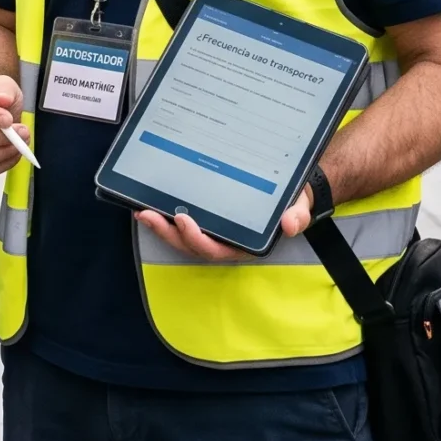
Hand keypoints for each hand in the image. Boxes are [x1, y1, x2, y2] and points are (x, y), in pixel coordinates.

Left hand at [135, 188, 312, 262]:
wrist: (290, 191)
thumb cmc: (291, 203)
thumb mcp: (298, 207)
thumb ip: (297, 216)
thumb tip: (289, 224)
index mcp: (242, 245)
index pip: (215, 249)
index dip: (196, 239)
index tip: (183, 219)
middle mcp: (223, 241)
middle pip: (190, 244)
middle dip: (168, 233)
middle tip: (149, 215)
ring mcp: (212, 231)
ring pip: (181, 236)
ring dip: (161, 227)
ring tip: (142, 212)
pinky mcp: (203, 218)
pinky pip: (180, 222)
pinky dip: (164, 216)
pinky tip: (149, 203)